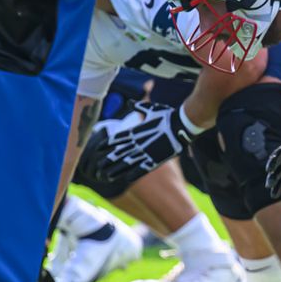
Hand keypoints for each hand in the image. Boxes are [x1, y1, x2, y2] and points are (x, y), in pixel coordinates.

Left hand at [77, 103, 194, 190]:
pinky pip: (142, 170)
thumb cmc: (167, 115)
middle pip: (118, 153)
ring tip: (107, 176)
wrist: (182, 124)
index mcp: (136, 131)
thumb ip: (139, 107)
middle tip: (99, 165)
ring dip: (116, 170)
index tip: (99, 148)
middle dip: (108, 160)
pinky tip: (126, 179)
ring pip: (127, 164)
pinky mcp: (156, 160)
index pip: (117, 139)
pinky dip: (133, 174)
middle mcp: (138, 143)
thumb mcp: (151, 108)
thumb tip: (130, 102)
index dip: (107, 144)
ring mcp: (146, 152)